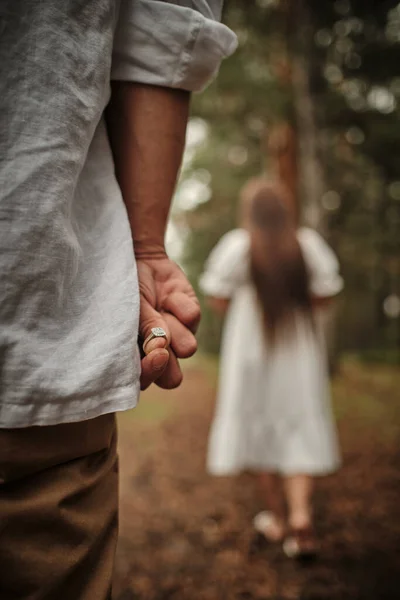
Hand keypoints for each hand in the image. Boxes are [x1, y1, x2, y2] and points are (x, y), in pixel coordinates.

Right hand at [137, 254, 199, 389]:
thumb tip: (161, 349)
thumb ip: (144, 328)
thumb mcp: (130, 306)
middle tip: (161, 338)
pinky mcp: (192, 317)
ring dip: (174, 327)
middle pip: (172, 379)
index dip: (152, 371)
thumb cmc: (126, 288)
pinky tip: (168, 294)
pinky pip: (193, 318)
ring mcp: (178, 336)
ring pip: (188, 348)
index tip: (156, 353)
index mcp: (135, 356)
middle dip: (169, 361)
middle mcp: (159, 353)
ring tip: (159, 307)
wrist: (140, 259)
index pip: (145, 381)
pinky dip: (179, 304)